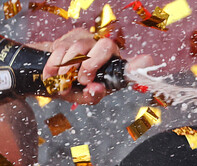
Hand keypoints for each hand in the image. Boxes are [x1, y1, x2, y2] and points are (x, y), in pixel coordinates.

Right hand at [40, 28, 154, 104]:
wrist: (50, 77)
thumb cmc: (73, 87)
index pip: (130, 64)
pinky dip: (54, 65)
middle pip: (105, 46)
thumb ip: (91, 95)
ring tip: (62, 82)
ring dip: (67, 68)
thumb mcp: (83, 96)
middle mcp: (104, 51)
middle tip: (82, 80)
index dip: (139, 63)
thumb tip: (96, 89)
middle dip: (90, 64)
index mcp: (112, 68)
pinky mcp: (71, 37)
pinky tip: (51, 75)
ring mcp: (88, 41)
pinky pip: (61, 47)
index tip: (146, 61)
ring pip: (80, 46)